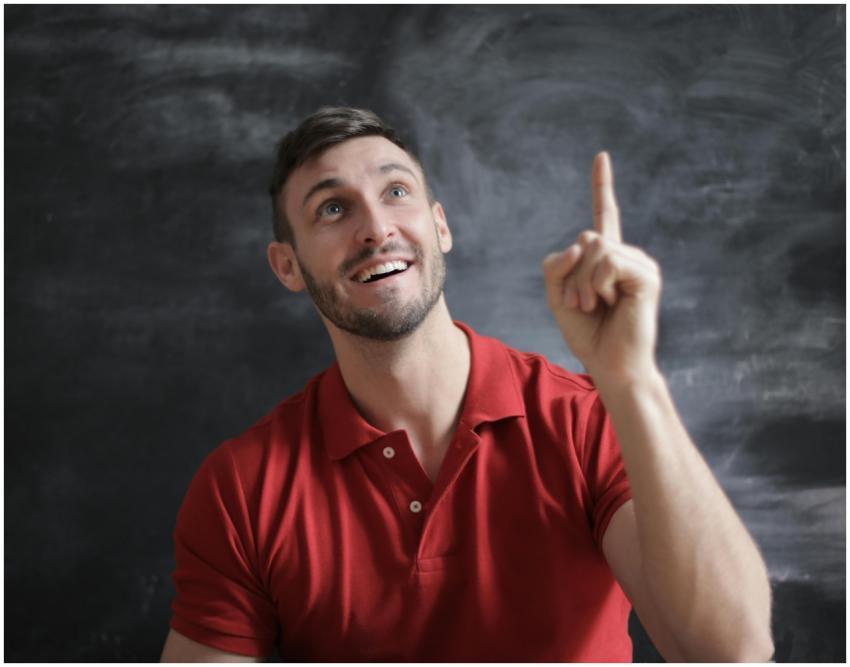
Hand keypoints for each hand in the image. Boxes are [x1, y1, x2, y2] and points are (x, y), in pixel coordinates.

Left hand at [542, 152, 661, 384]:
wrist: (611, 365)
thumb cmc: (588, 334)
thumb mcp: (558, 297)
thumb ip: (557, 266)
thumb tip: (581, 242)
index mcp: (607, 259)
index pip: (603, 216)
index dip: (602, 186)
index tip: (601, 156)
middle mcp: (626, 255)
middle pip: (584, 239)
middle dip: (571, 275)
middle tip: (582, 304)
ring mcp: (639, 263)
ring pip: (593, 248)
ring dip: (582, 283)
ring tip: (595, 306)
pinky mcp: (646, 275)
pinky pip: (607, 261)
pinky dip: (597, 284)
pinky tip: (610, 302)